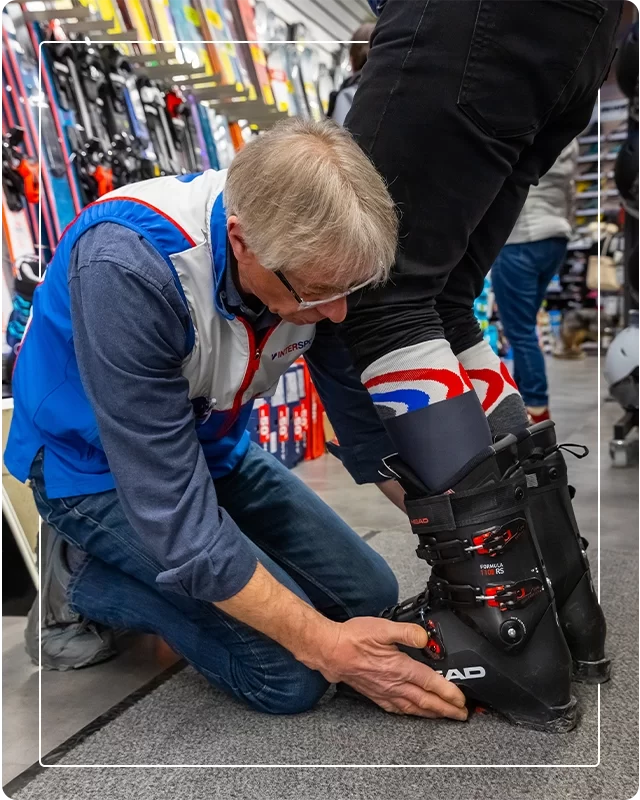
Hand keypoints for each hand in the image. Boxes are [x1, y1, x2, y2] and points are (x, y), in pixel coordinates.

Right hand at [315, 617, 467, 719]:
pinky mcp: (375, 695)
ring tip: (445, 716)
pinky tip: (414, 713)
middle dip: (447, 710)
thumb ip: (407, 632)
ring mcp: (385, 692)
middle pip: (426, 701)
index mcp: (399, 668)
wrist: (330, 651)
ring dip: (432, 714)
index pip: (431, 683)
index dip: (449, 693)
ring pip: (414, 708)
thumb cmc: (353, 638)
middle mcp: (394, 684)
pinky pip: (398, 710)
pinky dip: (411, 714)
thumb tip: (425, 637)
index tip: (462, 700)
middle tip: (461, 715)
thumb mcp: (383, 627)